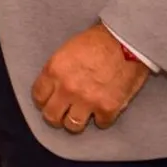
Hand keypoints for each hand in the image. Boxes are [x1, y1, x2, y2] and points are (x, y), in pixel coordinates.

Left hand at [30, 25, 150, 134]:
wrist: (127, 40)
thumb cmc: (100, 40)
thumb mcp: (68, 49)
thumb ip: (58, 71)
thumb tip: (54, 86)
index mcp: (55, 70)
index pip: (38, 97)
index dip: (44, 101)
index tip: (50, 101)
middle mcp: (68, 88)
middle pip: (51, 116)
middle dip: (56, 116)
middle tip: (63, 113)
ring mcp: (87, 100)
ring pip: (73, 126)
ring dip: (77, 121)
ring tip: (83, 115)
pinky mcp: (108, 108)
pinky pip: (100, 124)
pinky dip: (103, 118)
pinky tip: (104, 110)